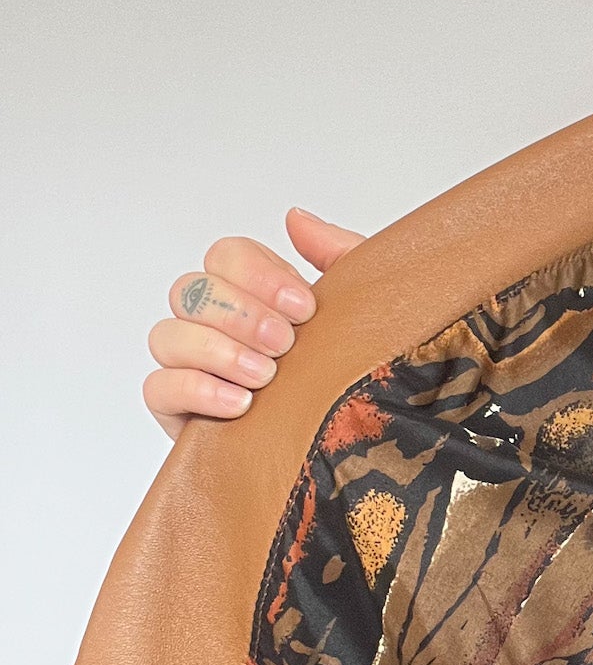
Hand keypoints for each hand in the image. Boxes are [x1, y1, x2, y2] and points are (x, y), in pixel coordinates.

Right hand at [143, 208, 364, 438]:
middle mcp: (215, 325)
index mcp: (253, 295)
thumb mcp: (361, 311)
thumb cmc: (354, 375)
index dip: (258, 275)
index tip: (304, 307)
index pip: (225, 256)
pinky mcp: (181, 413)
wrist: (358, 445)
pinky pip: (158, 388)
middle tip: (285, 343)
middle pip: (190, 290)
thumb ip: (336, 256)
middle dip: (240, 313)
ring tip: (266, 376)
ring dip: (218, 351)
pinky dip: (197, 389)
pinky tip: (242, 404)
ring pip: (168, 336)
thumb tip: (295, 219)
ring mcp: (193, 367)